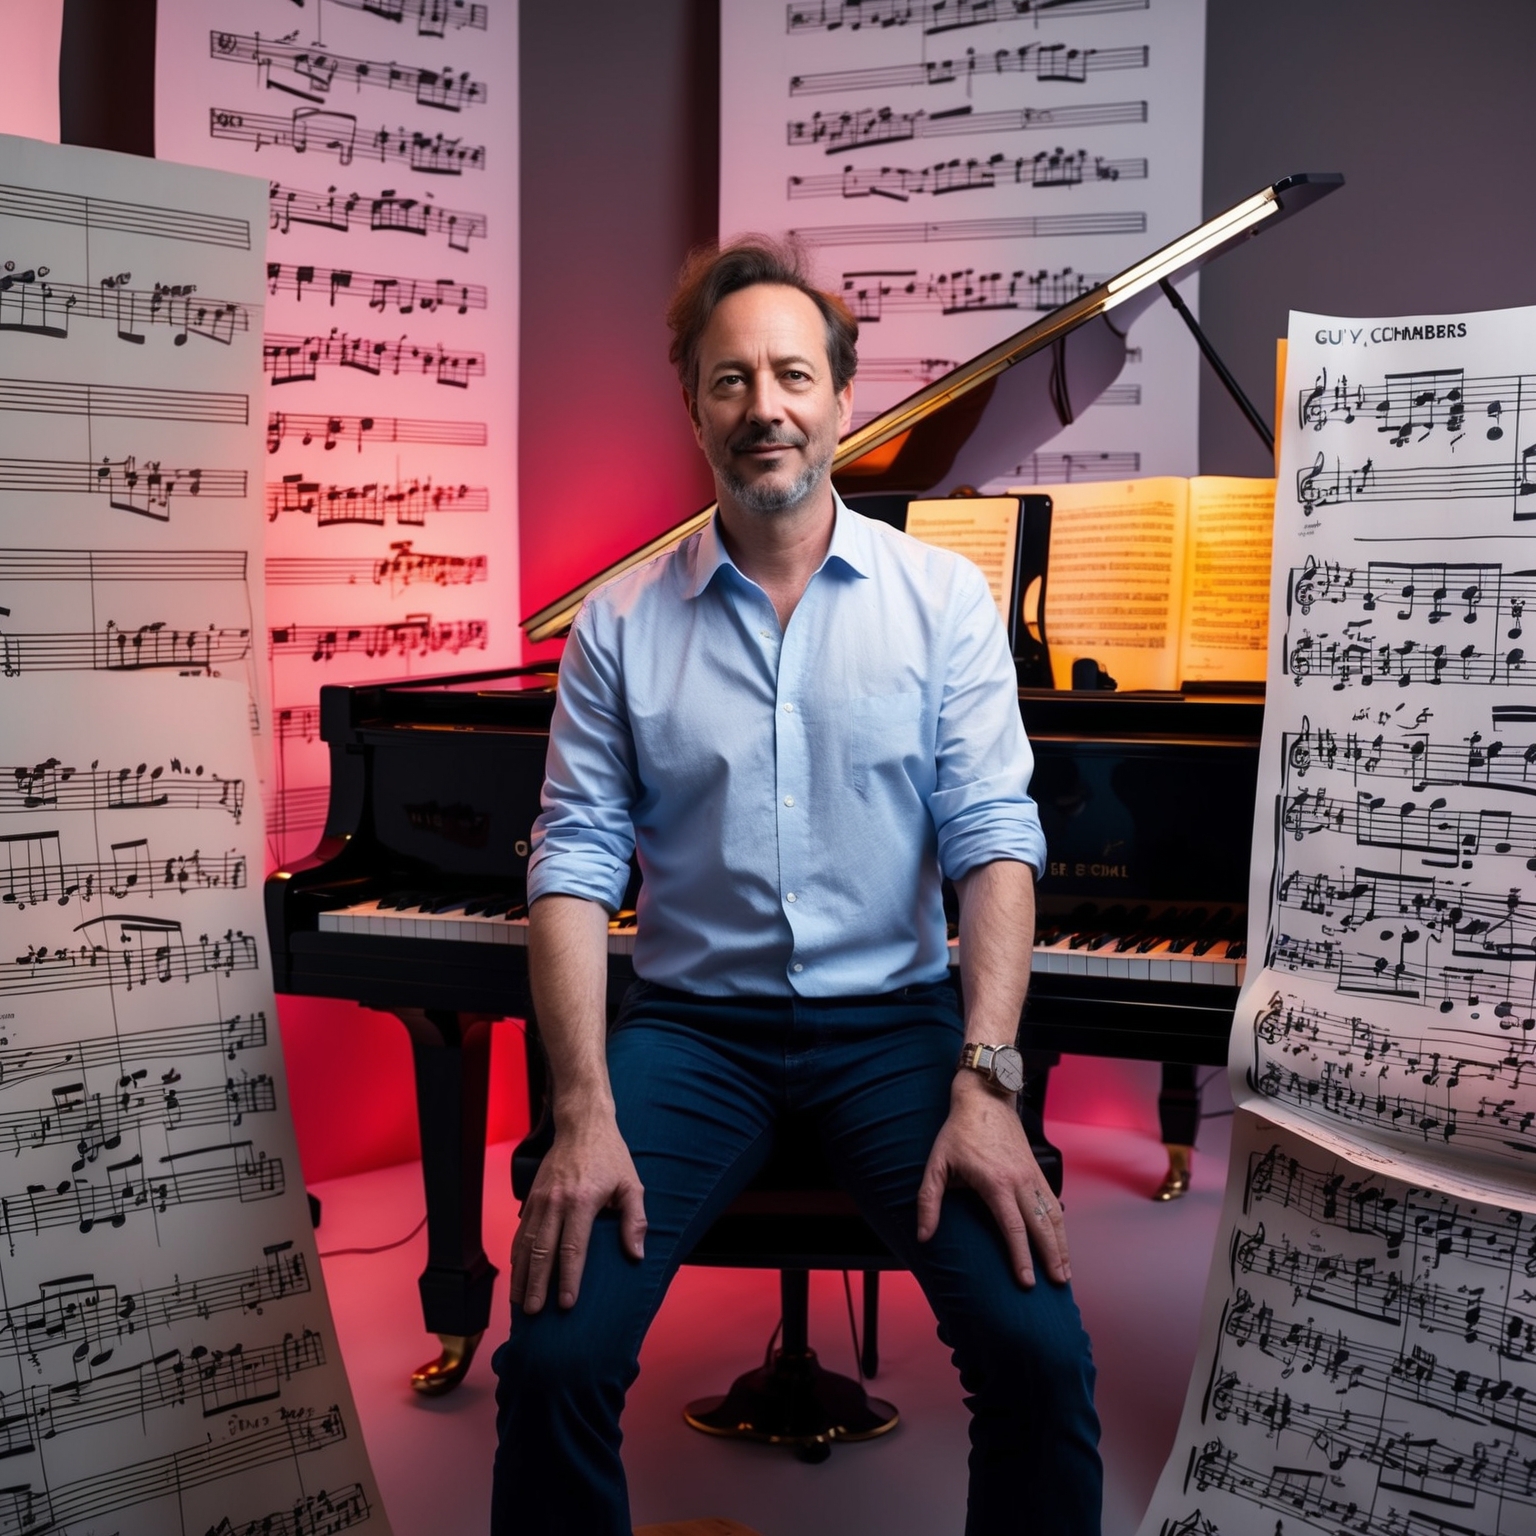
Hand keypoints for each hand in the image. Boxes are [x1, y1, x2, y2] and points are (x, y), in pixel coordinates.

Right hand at [511, 1113, 646, 1312]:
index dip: (568, 1278)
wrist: (582, 1125)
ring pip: (526, 1244)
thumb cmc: (611, 1157)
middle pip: (542, 1251)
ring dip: (521, 1275)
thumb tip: (636, 1255)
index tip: (566, 1304)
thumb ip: (635, 1220)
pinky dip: (517, 1256)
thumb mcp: (631, 1184)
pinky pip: (521, 1232)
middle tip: (535, 1314)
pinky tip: (517, 1275)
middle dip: (537, 1285)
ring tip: (520, 1303)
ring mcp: (540, 1199)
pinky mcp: (531, 1197)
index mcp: (582, 1201)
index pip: (573, 1248)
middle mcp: (557, 1202)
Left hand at [915, 1075, 1069, 1288]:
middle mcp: (1019, 1181)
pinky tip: (1061, 1240)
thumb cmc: (958, 1132)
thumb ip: (928, 1201)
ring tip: (1065, 1271)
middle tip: (1059, 1286)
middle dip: (1052, 1258)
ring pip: (1053, 1215)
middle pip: (1041, 1227)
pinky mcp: (1037, 1170)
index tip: (1026, 1282)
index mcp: (995, 1183)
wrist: (985, 1098)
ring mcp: (1032, 1174)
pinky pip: (1053, 1201)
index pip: (1013, 1228)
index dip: (1021, 1257)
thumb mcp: (936, 1164)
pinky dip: (1060, 1225)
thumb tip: (924, 1236)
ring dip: (1062, 1244)